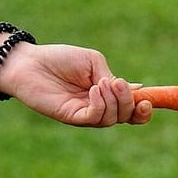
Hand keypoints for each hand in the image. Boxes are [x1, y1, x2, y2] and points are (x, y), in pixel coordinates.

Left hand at [0, 43, 152, 126]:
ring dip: (114, 100)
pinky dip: (100, 104)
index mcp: (108, 95)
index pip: (132, 110)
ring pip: (112, 119)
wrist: (30, 62)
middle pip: (126, 117)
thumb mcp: (94, 62)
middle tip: (117, 83)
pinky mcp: (71, 117)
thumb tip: (137, 89)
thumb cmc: (61, 59)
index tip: (147, 100)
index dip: (144, 109)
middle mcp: (99, 108)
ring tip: (102, 82)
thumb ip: (112, 77)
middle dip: (129, 102)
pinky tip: (94, 89)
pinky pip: (94, 118)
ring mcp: (85, 114)